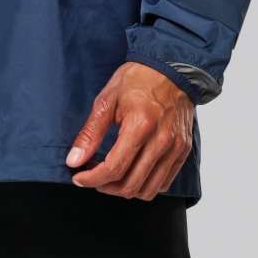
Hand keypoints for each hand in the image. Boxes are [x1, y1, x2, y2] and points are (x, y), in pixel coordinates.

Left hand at [64, 62, 193, 199]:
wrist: (171, 67)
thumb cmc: (138, 79)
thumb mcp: (108, 99)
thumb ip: (91, 132)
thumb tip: (74, 160)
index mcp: (140, 125)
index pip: (114, 168)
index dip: (92, 179)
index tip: (79, 177)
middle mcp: (161, 140)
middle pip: (130, 185)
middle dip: (105, 187)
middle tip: (93, 176)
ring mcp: (175, 148)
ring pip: (148, 190)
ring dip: (125, 190)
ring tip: (112, 176)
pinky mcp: (183, 151)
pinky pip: (164, 183)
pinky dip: (146, 185)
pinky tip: (133, 172)